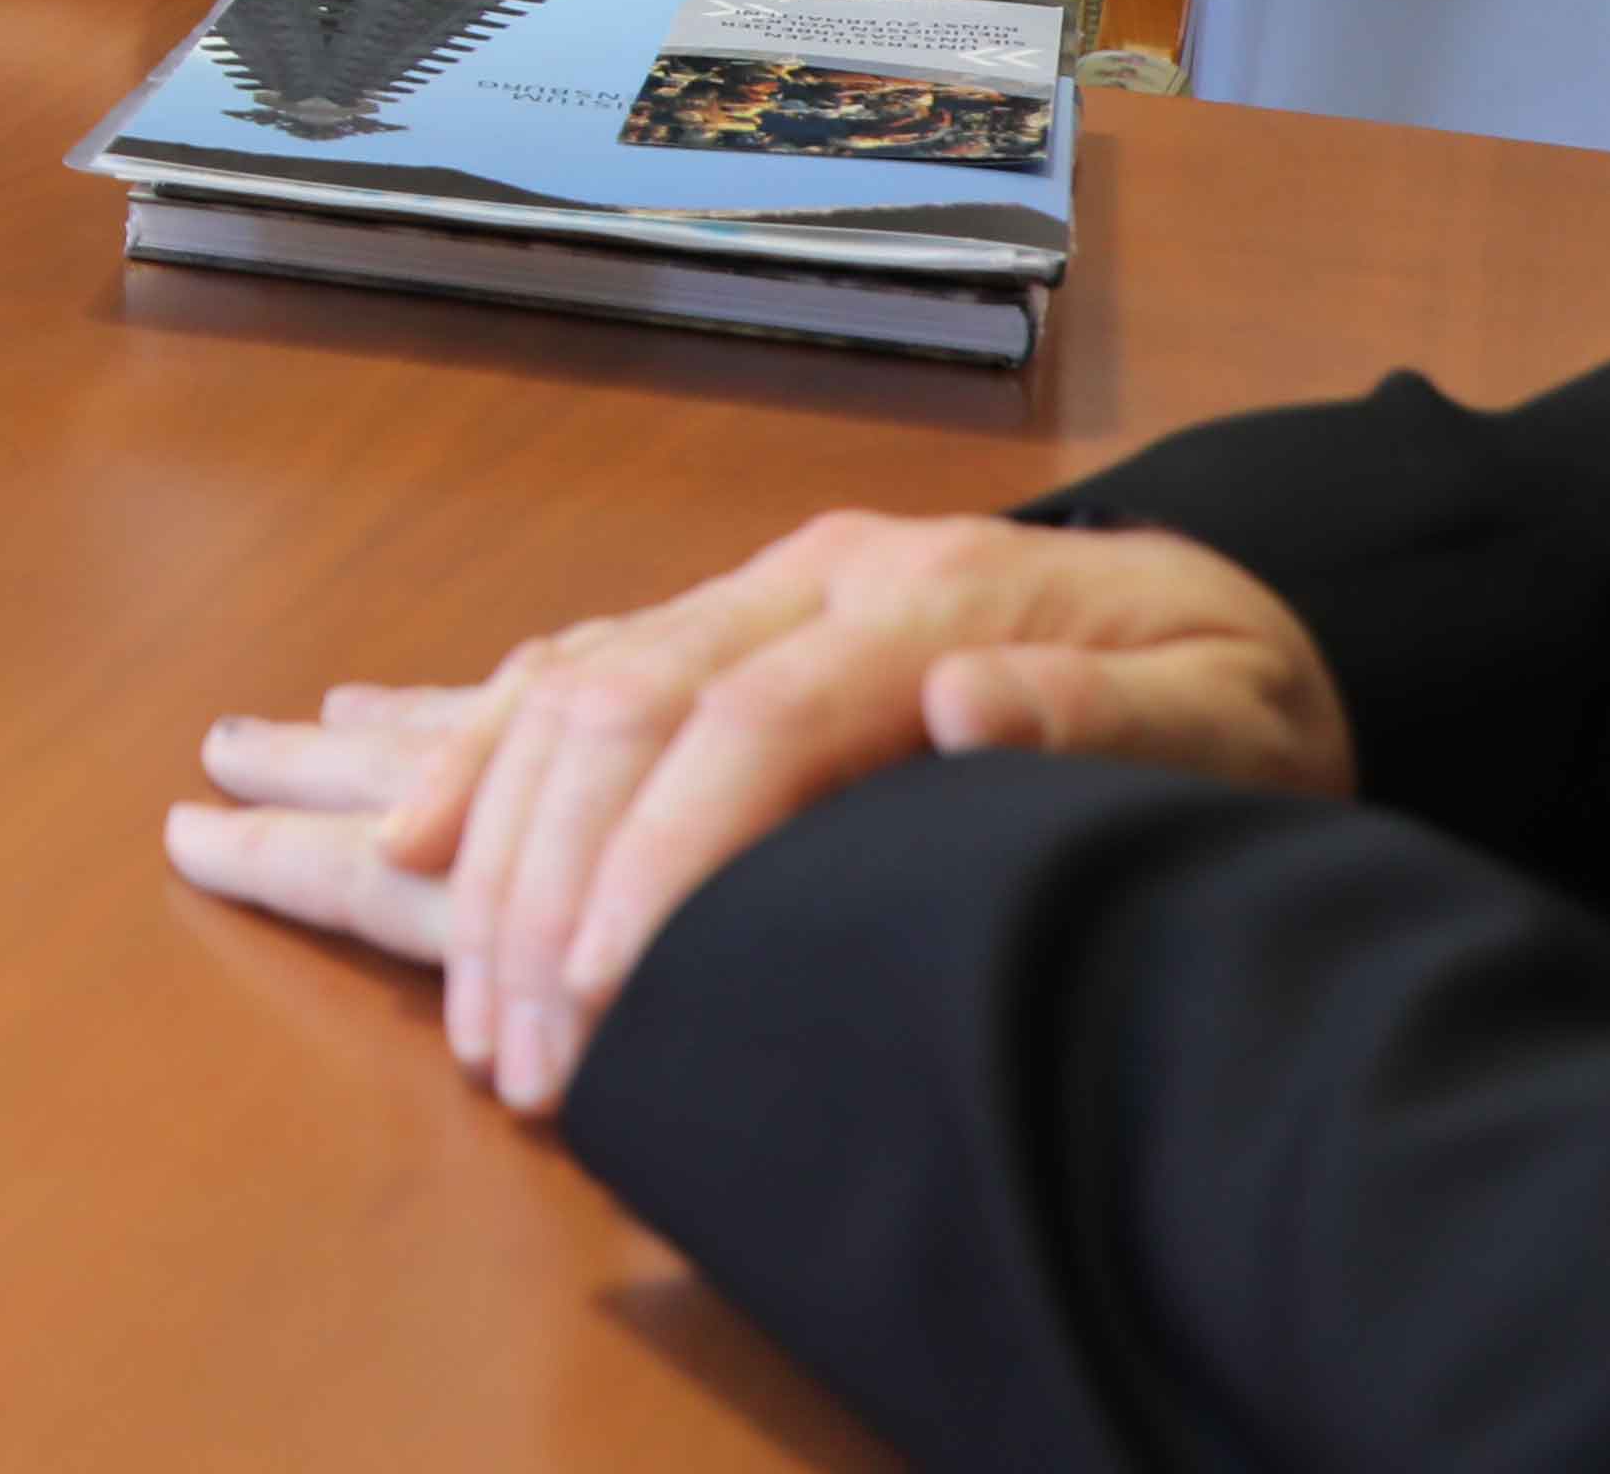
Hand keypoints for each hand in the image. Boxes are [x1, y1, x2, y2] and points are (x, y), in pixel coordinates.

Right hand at [160, 510, 1354, 1113]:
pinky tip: (411, 792)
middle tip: (489, 1027)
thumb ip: (1114, 712)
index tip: (603, 992)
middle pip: (615, 701)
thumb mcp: (1229, 716)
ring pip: (563, 676)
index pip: (748, 722)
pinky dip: (477, 737)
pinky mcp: (744, 625)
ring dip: (458, 794)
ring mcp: (765, 596)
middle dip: (523, 863)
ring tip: (348, 870)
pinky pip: (574, 669)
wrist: (1261, 606)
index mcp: (920, 602)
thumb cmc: (1246, 694)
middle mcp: (816, 582)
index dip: (659, 856)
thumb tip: (978, 698)